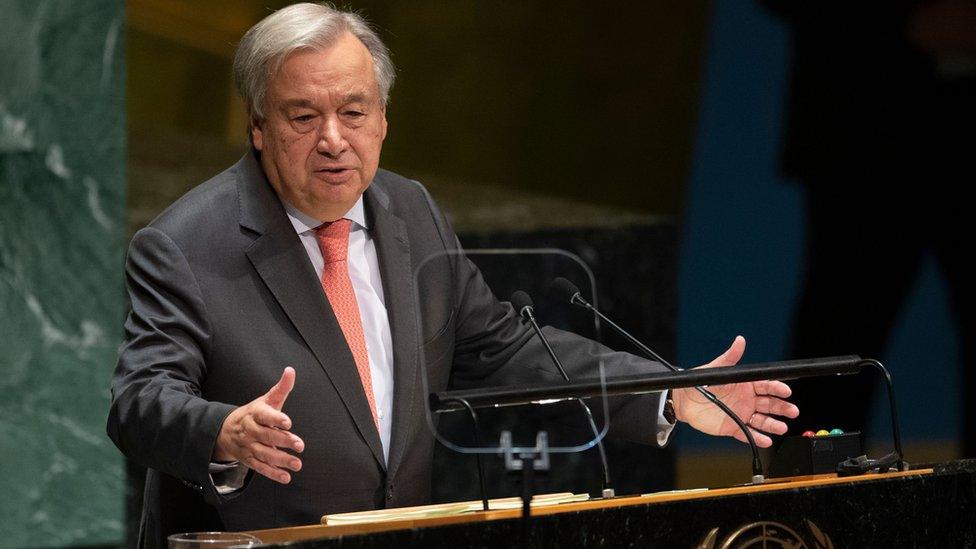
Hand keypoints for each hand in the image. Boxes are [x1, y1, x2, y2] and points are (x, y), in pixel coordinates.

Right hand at [214, 367, 304, 483]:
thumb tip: (291, 370)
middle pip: (266, 436)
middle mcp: (251, 431)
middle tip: (300, 445)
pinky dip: (272, 474)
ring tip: (297, 464)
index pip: (265, 415)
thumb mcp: (266, 400)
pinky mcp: (249, 460)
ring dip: (281, 460)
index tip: (288, 422)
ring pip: (264, 454)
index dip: (276, 418)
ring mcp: (249, 446)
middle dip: (283, 441)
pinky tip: (286, 477)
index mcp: (256, 414)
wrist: (225, 430)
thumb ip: (281, 388)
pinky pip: (260, 468)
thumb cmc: (254, 414)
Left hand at [671, 336, 798, 446]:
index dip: (777, 388)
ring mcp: (741, 414)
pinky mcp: (733, 427)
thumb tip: (739, 341)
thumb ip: (729, 357)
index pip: (766, 386)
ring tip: (782, 427)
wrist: (683, 401)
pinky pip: (748, 433)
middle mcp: (747, 400)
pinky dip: (757, 437)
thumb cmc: (699, 382)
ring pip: (762, 420)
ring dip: (773, 424)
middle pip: (769, 404)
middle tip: (792, 411)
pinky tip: (766, 440)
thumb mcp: (716, 369)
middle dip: (782, 407)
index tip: (786, 391)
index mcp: (745, 385)